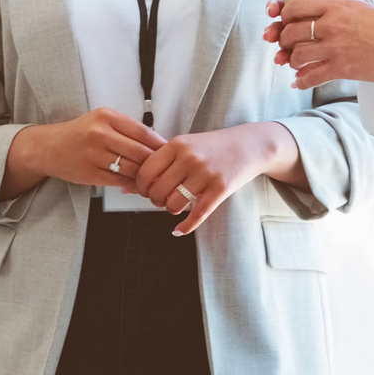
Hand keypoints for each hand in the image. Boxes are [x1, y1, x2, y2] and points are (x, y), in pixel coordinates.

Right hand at [1, 108, 158, 198]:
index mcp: (106, 116)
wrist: (48, 147)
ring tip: (154, 180)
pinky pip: (120, 181)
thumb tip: (158, 144)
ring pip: (132, 169)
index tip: (170, 152)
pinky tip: (137, 186)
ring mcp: (94, 154)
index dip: (161, 144)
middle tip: (166, 170)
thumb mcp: (101, 121)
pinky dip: (132, 185)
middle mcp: (100, 133)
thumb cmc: (79, 134)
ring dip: (146, 177)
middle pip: (141, 152)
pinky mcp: (90, 172)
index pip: (144, 132)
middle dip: (156, 163)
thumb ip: (126, 130)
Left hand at [130, 122, 298, 235]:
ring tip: (174, 205)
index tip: (145, 190)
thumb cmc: (211, 147)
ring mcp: (205, 174)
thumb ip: (159, 162)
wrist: (248, 145)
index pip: (145, 172)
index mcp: (176, 145)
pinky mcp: (220, 189)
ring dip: (170, 210)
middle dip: (154, 200)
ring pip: (174, 204)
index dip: (140, 186)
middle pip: (157, 190)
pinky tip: (179, 230)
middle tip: (160, 199)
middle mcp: (189, 158)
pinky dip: (185, 227)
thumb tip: (125, 187)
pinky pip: (197, 215)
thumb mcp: (184, 145)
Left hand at [262, 0, 373, 87]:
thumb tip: (339, 0)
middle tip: (285, 45)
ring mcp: (336, 47)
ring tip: (293, 62)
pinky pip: (312, 76)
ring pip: (297, 55)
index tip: (282, 21)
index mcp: (335, 5)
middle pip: (290, 32)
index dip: (282, 14)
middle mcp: (331, 24)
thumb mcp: (365, 3)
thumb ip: (347, 1)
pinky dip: (301, 81)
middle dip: (283, 40)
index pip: (294, 6)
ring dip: (290, 60)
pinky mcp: (342, 68)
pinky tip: (297, 82)